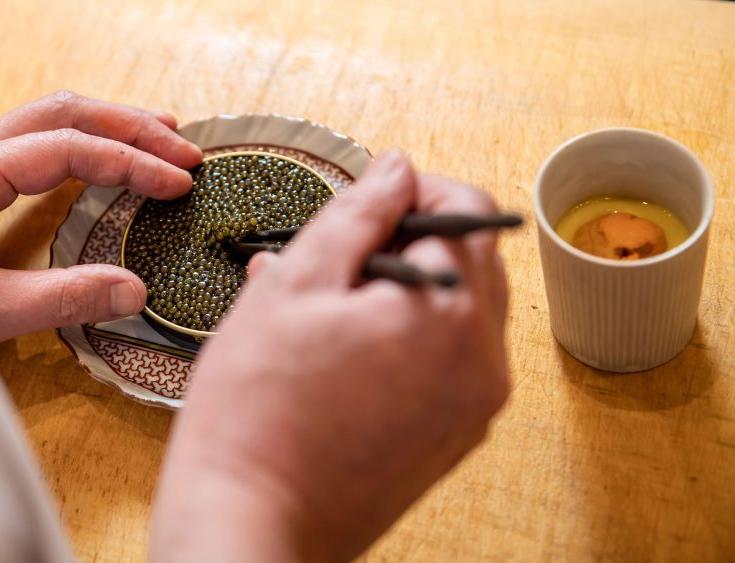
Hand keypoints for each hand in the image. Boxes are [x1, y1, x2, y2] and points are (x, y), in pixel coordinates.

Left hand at [0, 91, 201, 345]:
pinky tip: (109, 159)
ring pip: (49, 119)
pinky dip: (86, 142)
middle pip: (62, 113)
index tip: (178, 183)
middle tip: (183, 150)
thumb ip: (63, 299)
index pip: (68, 148)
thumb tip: (136, 291)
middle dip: (130, 126)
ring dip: (110, 125)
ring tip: (160, 138)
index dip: (131, 162)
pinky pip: (37, 141)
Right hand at [151, 150, 509, 561]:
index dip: (420, 190)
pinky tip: (349, 346)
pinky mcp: (454, 437)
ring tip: (338, 304)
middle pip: (474, 262)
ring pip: (464, 311)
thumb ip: (358, 213)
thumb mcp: (296, 283)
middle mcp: (482, 364)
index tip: (374, 201)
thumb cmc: (257, 409)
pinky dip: (414, 335)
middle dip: (417, 239)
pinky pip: (452, 361)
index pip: (469, 213)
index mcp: (451, 314)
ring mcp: (474, 407)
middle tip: (349, 253)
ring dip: (413, 286)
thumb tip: (398, 168)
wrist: (251, 519)